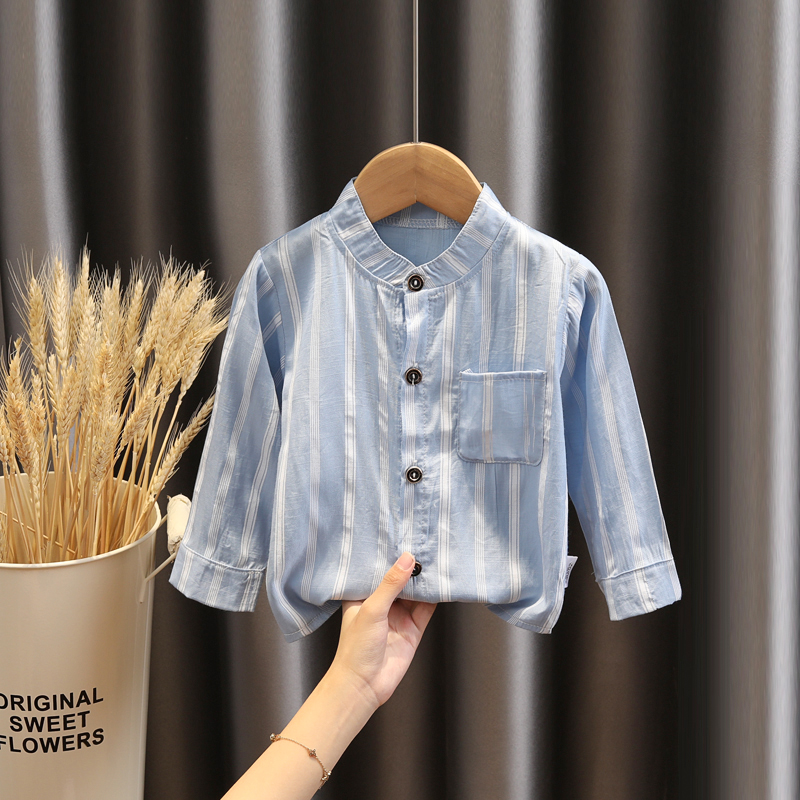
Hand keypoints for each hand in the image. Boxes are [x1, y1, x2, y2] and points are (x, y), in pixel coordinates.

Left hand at [330, 552, 436, 708]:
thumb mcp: (371, 608)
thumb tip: (407, 560)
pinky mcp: (412, 629)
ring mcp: (398, 616)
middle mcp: (381, 603)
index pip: (377, 570)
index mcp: (363, 595)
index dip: (388, 555)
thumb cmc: (356, 648)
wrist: (364, 685)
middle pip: (399, 579)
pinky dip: (435, 597)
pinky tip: (442, 583)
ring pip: (415, 592)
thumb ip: (390, 584)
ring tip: (437, 558)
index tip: (401, 537)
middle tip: (424, 543)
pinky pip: (427, 608)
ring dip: (424, 580)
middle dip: (411, 565)